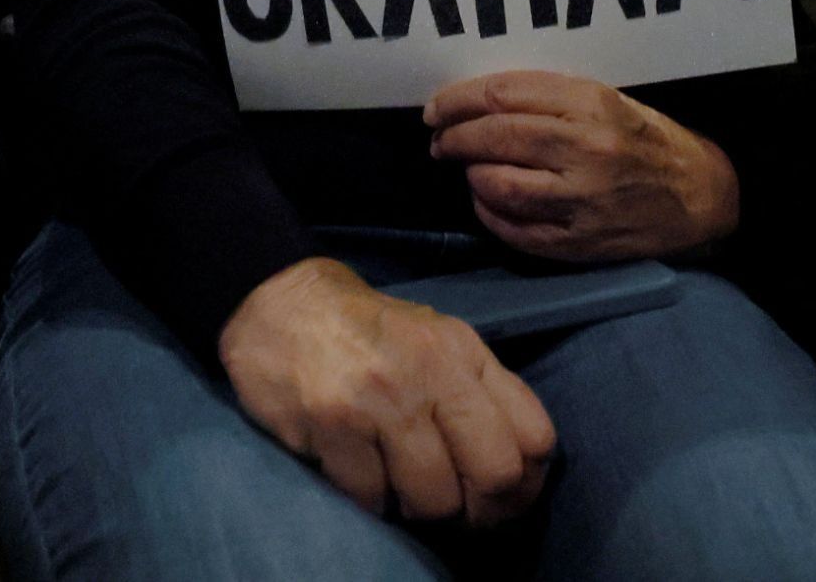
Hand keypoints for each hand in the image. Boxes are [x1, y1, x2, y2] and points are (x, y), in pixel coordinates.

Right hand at [218, 257, 554, 523]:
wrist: (280, 303)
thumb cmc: (368, 331)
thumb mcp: (437, 339)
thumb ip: (479, 389)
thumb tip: (519, 465)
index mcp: (463, 352)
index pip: (535, 435)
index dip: (526, 483)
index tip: (503, 497)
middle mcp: (430, 372)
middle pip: (495, 474)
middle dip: (482, 511)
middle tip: (459, 513)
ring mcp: (380, 400)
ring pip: (433, 500)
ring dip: (420, 511)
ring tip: (402, 488)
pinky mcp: (331, 425)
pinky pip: (371, 498)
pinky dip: (370, 500)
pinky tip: (362, 474)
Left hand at [425, 70, 738, 260]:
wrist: (702, 197)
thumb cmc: (648, 141)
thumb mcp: (610, 100)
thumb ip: (551, 98)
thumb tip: (480, 102)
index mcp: (593, 105)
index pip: (504, 95)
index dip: (459, 100)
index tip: (438, 107)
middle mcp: (585, 150)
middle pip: (495, 136)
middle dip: (454, 136)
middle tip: (440, 137)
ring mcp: (581, 200)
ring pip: (497, 185)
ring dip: (470, 174)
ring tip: (465, 167)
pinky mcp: (579, 242)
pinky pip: (514, 228)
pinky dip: (489, 212)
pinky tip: (487, 199)